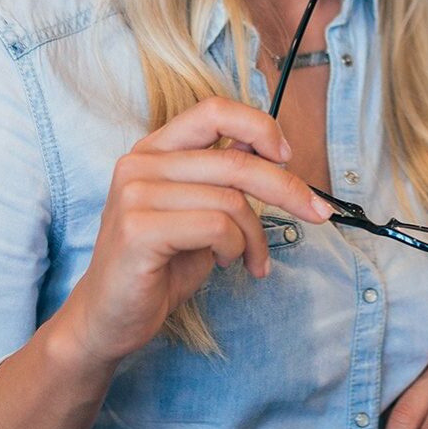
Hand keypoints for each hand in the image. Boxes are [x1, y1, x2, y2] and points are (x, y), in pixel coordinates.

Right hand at [53, 97, 333, 367]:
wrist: (109, 318)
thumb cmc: (160, 265)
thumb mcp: (200, 211)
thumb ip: (224, 177)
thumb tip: (273, 148)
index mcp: (154, 149)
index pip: (213, 110)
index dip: (259, 126)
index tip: (288, 156)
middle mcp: (140, 162)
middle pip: (237, 161)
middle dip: (288, 189)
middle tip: (318, 213)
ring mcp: (135, 193)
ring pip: (231, 199)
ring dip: (256, 236)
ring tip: (251, 259)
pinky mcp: (138, 228)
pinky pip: (216, 226)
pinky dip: (235, 248)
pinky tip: (225, 263)